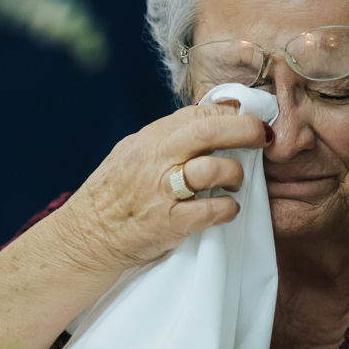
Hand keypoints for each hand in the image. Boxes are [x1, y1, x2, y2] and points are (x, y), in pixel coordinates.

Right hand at [50, 101, 270, 273]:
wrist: (86, 235)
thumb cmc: (112, 195)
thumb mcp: (132, 153)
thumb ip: (166, 139)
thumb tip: (205, 121)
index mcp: (149, 139)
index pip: (198, 113)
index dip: (231, 113)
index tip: (249, 120)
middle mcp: (155, 159)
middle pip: (209, 130)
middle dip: (244, 130)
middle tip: (262, 138)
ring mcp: (162, 191)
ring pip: (212, 168)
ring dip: (235, 173)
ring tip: (235, 182)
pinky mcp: (169, 223)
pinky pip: (211, 210)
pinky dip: (227, 208)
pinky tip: (228, 209)